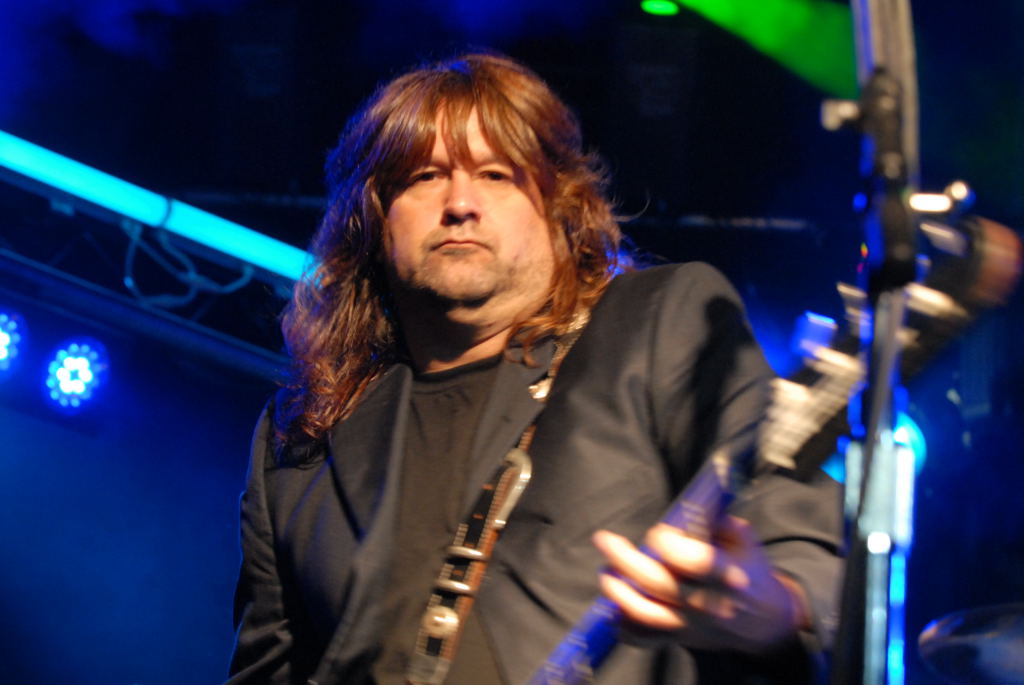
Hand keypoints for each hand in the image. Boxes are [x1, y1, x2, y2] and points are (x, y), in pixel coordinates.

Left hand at [592, 516, 807, 653]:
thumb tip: (686, 509)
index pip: (693, 561)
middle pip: (658, 583)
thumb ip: (716, 521)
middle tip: (604, 540)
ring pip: (647, 613)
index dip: (668, 543)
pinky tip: (612, 610)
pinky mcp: (681, 638)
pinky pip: (646, 639)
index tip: (658, 531)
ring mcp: (692, 625)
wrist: (765, 623)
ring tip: (605, 573)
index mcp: (727, 575)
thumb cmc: (749, 572)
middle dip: (624, 559)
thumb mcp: (743, 540)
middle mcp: (708, 602)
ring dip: (618, 593)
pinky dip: (625, 627)